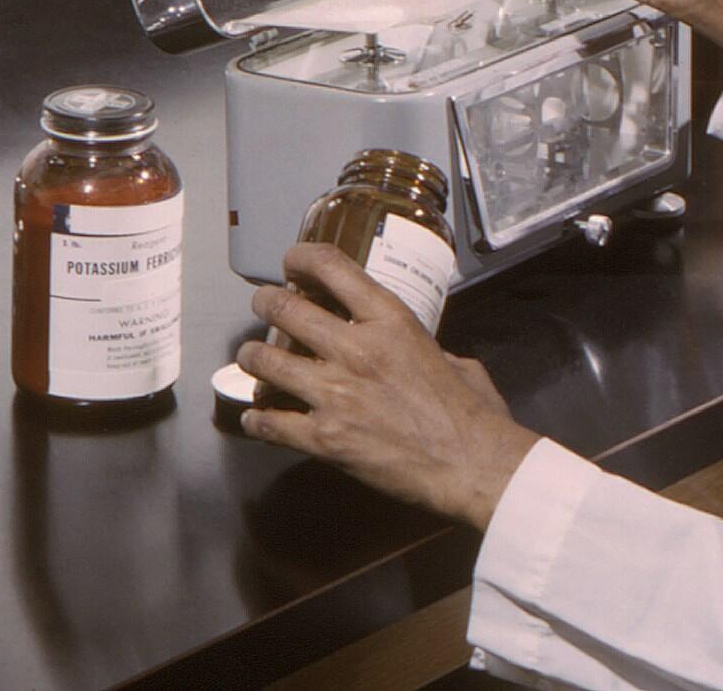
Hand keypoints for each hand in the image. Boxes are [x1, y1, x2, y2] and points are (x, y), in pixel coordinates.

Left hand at [237, 242, 540, 529]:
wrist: (470, 465)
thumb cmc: (470, 413)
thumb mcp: (451, 357)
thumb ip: (421, 346)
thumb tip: (410, 350)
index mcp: (390, 322)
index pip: (333, 268)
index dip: (302, 258)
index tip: (292, 261)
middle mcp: (356, 350)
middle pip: (285, 309)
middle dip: (266, 302)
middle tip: (264, 304)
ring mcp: (335, 394)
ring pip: (266, 362)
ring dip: (252, 357)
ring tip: (252, 357)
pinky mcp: (324, 438)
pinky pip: (271, 423)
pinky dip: (258, 418)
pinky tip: (257, 417)